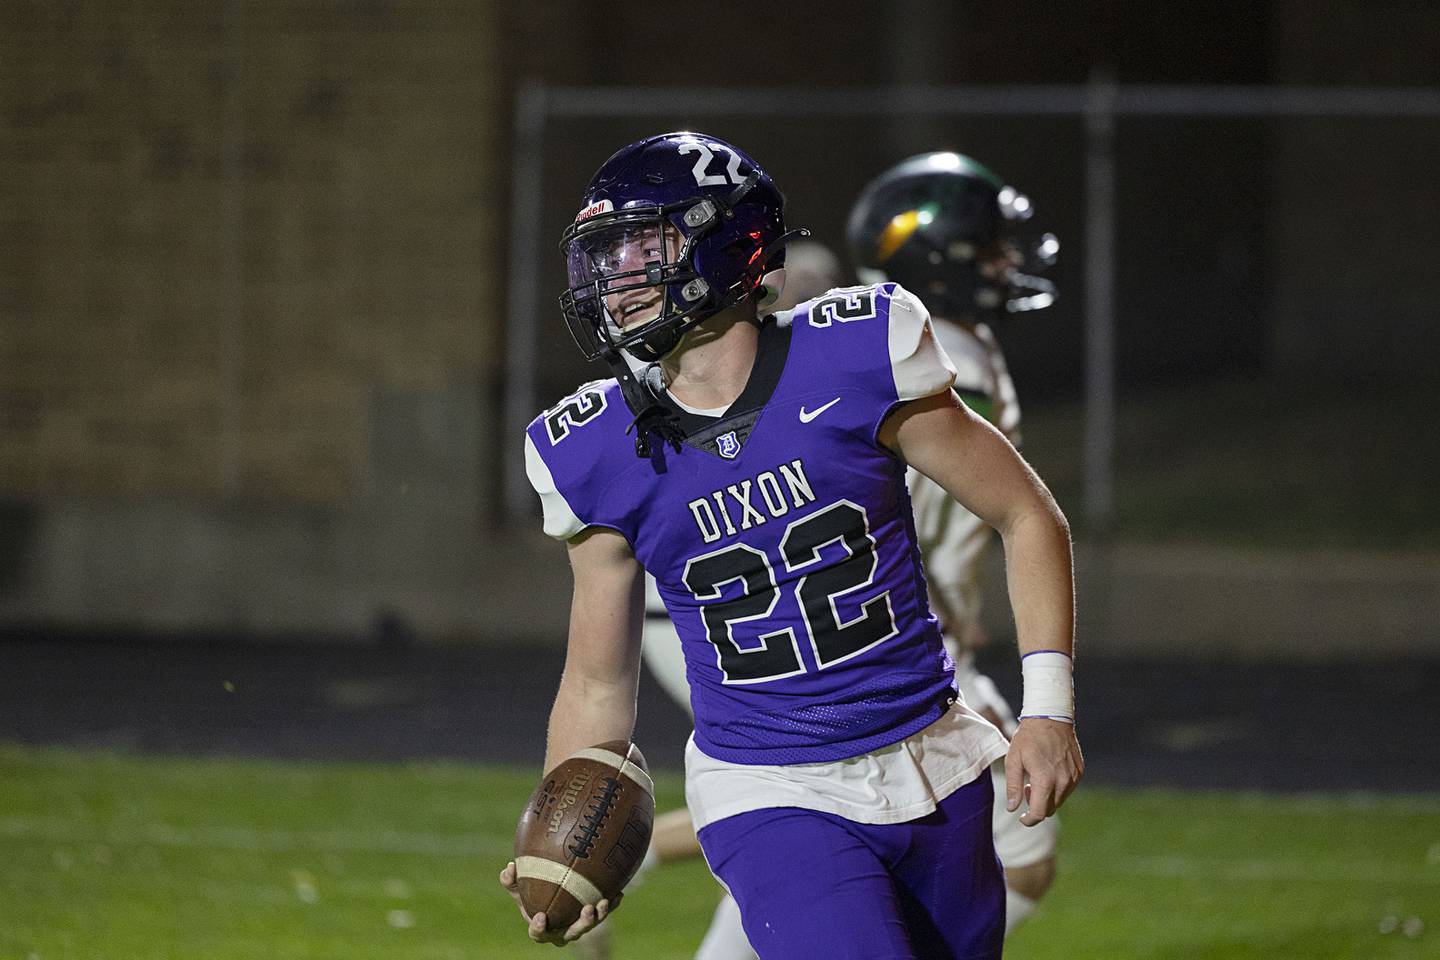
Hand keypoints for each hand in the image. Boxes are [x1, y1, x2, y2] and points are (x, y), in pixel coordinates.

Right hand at [499, 860, 620, 945]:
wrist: (555, 894)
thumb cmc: (534, 892)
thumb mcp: (521, 887)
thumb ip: (512, 881)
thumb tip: (509, 867)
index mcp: (543, 927)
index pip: (538, 933)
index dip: (539, 928)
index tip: (540, 916)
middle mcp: (562, 931)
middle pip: (572, 933)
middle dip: (582, 925)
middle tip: (587, 910)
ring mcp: (579, 926)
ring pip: (591, 926)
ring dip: (598, 916)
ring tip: (603, 902)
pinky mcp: (593, 918)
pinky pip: (604, 913)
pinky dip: (612, 904)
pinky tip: (618, 893)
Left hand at [1004, 717, 1083, 826]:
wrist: (1050, 717)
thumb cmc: (1028, 738)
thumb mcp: (1013, 760)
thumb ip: (1013, 787)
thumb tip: (1012, 808)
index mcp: (1045, 780)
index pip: (1039, 813)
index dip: (1028, 820)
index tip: (1022, 818)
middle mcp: (1063, 782)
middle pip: (1049, 809)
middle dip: (1036, 805)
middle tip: (1027, 788)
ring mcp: (1073, 777)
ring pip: (1059, 800)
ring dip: (1047, 797)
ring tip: (1036, 778)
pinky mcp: (1079, 772)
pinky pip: (1068, 789)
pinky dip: (1057, 787)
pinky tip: (1049, 772)